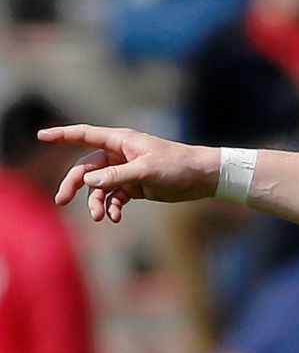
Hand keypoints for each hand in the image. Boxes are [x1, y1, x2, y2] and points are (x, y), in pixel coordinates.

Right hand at [37, 125, 219, 221]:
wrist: (202, 177)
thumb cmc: (177, 165)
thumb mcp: (145, 170)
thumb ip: (116, 176)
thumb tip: (88, 182)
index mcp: (121, 141)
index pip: (85, 135)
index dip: (63, 135)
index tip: (41, 136)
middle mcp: (120, 154)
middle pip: (87, 168)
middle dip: (74, 184)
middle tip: (62, 200)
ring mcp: (127, 171)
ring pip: (100, 187)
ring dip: (97, 202)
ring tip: (100, 217)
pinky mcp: (135, 186)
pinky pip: (115, 197)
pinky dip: (113, 207)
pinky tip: (116, 218)